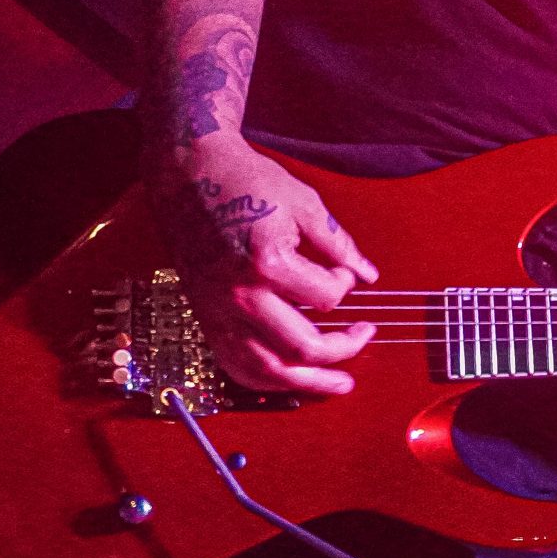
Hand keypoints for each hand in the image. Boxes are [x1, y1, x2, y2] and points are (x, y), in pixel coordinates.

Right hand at [151, 138, 378, 396]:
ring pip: (267, 371)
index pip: (327, 297)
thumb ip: (338, 244)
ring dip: (308, 383)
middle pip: (301, 349)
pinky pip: (236, 365)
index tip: (345, 272)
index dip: (345, 284)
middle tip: (364, 338)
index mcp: (267, 264)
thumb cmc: (243, 181)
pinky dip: (267, 380)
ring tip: (338, 383)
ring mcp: (219, 311)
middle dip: (342, 349)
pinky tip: (291, 378)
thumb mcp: (303, 204)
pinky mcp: (207, 318)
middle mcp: (241, 296)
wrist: (189, 174)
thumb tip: (367, 273)